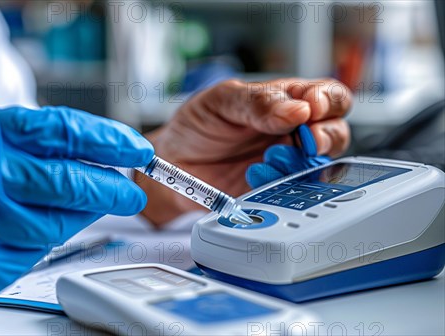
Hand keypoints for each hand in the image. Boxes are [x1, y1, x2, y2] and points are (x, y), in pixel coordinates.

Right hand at [0, 106, 152, 316]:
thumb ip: (41, 149)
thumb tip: (104, 162)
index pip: (61, 130)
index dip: (106, 140)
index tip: (135, 150)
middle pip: (64, 179)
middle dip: (108, 188)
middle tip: (130, 193)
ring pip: (55, 221)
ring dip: (80, 216)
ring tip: (83, 209)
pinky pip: (35, 249)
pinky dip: (49, 239)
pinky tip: (40, 229)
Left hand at [137, 78, 350, 226]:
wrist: (174, 161)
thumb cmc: (199, 123)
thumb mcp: (222, 100)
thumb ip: (258, 101)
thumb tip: (297, 109)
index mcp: (286, 101)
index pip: (326, 96)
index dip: (328, 101)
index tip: (312, 108)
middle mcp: (293, 131)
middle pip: (335, 131)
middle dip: (327, 137)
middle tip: (306, 141)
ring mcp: (287, 162)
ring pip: (321, 165)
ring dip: (302, 164)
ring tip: (269, 159)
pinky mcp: (275, 189)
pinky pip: (295, 192)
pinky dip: (283, 186)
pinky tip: (257, 177)